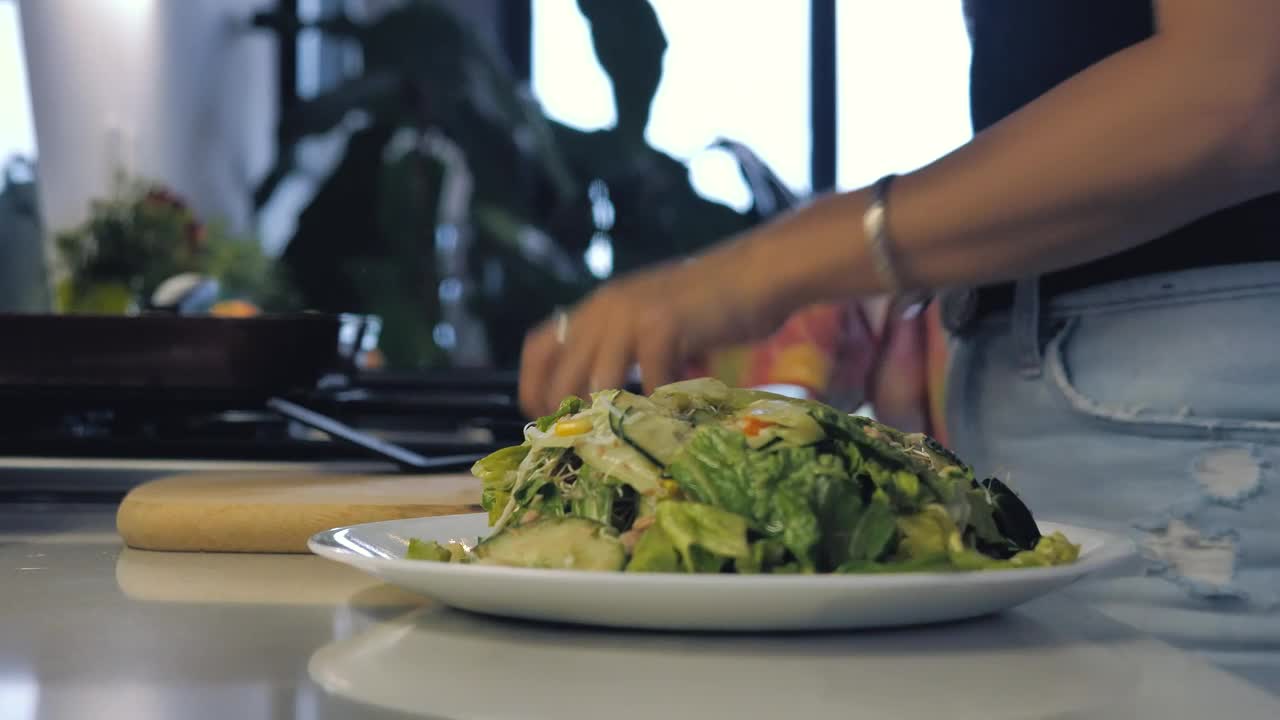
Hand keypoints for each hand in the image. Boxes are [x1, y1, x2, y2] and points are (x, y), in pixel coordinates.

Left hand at [518, 247, 787, 417]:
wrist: (759, 273)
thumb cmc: (712, 304)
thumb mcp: (652, 319)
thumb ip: (627, 350)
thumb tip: (605, 404)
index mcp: (597, 306)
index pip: (537, 346)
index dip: (534, 387)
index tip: (545, 419)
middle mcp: (605, 307)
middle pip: (561, 374)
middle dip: (570, 415)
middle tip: (592, 442)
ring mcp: (631, 314)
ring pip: (599, 382)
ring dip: (616, 416)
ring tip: (633, 437)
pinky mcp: (663, 324)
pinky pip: (650, 381)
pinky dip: (662, 406)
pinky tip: (675, 414)